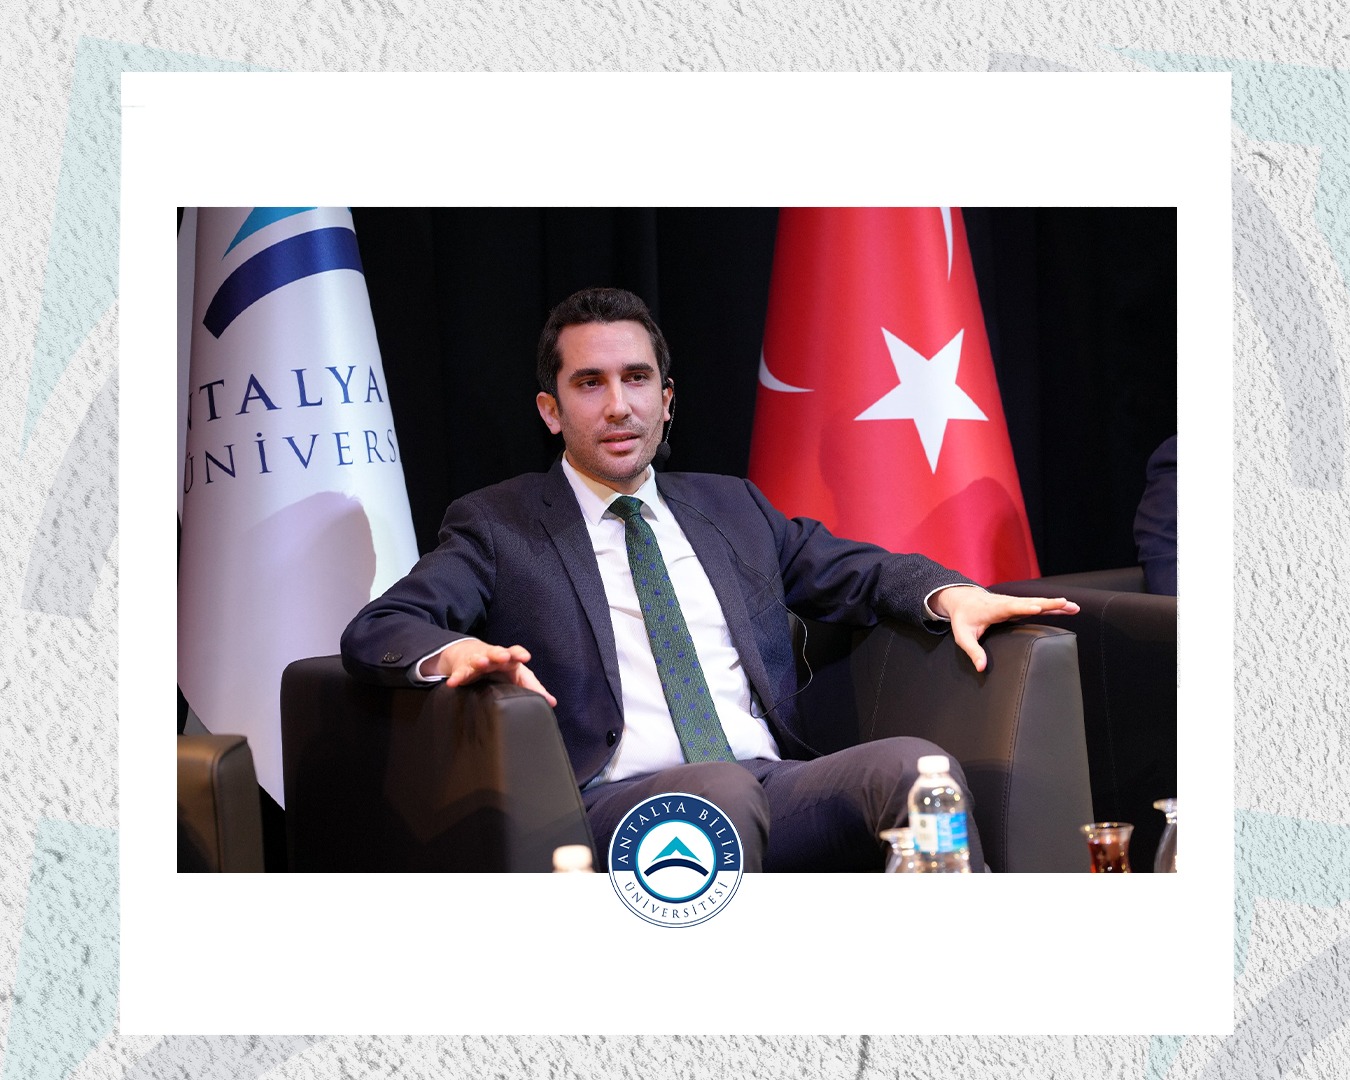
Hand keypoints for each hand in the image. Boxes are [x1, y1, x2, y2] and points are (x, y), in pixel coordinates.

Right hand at [424, 639, 557, 706]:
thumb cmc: (501, 668)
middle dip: (499, 654)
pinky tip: (453, 683)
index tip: (526, 657)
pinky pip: (461, 673)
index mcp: (509, 659)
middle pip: (496, 653)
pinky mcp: (464, 669)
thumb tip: (552, 703)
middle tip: (503, 656)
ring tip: (480, 663)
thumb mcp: (517, 677)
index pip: (515, 653)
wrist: (472, 655)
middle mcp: (493, 657)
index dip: (520, 654)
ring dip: (479, 660)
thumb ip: (533, 689)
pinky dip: (457, 677)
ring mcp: (478, 661)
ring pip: (478, 659)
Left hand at [929, 586, 1079, 672]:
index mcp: (995, 608)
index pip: (1011, 607)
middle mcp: (1008, 603)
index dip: (1024, 607)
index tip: (1038, 608)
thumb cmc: (963, 618)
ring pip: (1037, 602)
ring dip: (1055, 604)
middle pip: (1030, 602)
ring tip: (1074, 607)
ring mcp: (1015, 603)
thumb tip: (981, 667)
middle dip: (1048, 603)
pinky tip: (1067, 608)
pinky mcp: (1019, 605)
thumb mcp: (963, 635)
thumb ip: (972, 650)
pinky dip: (1052, 606)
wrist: (963, 599)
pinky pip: (1038, 605)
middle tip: (1066, 603)